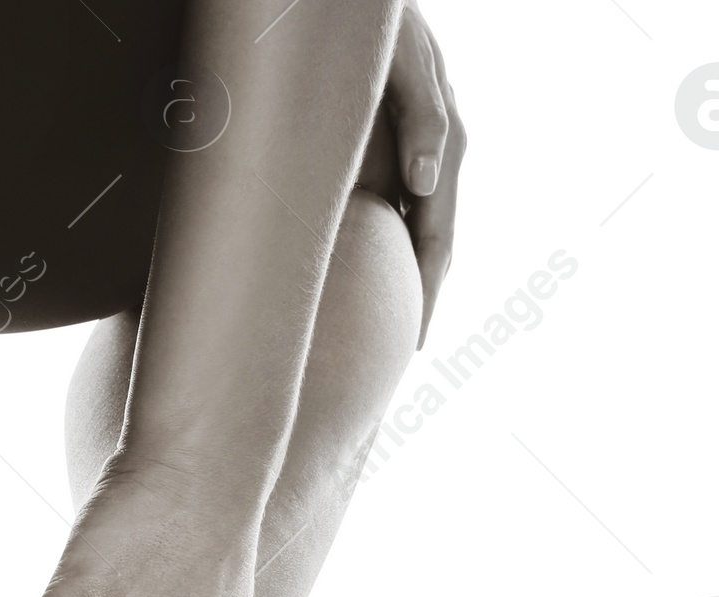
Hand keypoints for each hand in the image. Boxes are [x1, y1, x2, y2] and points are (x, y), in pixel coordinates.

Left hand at [383, 1, 466, 346]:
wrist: (367, 6)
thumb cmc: (380, 29)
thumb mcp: (401, 65)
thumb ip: (419, 117)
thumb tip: (424, 185)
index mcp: (442, 145)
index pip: (437, 236)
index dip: (426, 289)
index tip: (414, 339)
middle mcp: (438, 153)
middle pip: (434, 241)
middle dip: (423, 295)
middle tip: (407, 349)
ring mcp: (422, 149)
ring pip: (422, 226)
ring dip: (414, 272)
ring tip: (402, 320)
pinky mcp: (402, 142)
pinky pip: (405, 205)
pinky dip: (399, 240)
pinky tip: (383, 264)